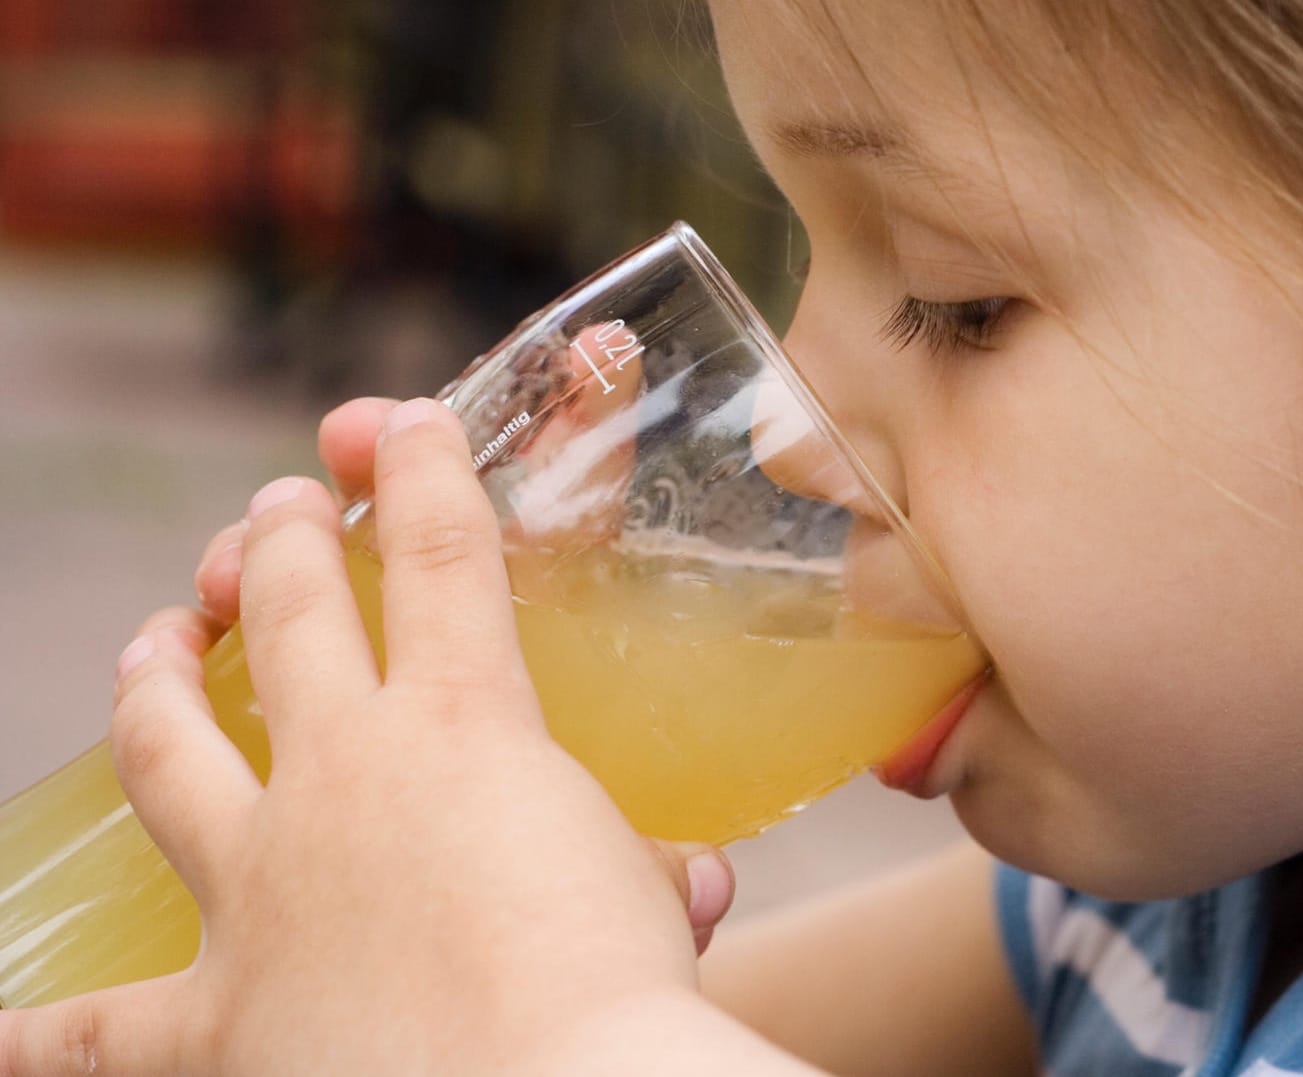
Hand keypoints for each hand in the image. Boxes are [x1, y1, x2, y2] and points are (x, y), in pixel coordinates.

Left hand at [1, 399, 736, 1074]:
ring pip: (169, 747)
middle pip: (288, 615)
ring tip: (151, 639)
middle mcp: (346, 777)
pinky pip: (94, 1025)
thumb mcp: (652, 904)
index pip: (443, 557)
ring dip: (154, 681)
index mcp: (468, 731)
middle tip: (274, 513)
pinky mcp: (211, 1016)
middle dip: (276, 543)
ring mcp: (259, 885)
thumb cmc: (622, 999)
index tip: (402, 424)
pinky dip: (34, 1031)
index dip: (421, 473)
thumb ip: (651, 872)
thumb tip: (693, 885)